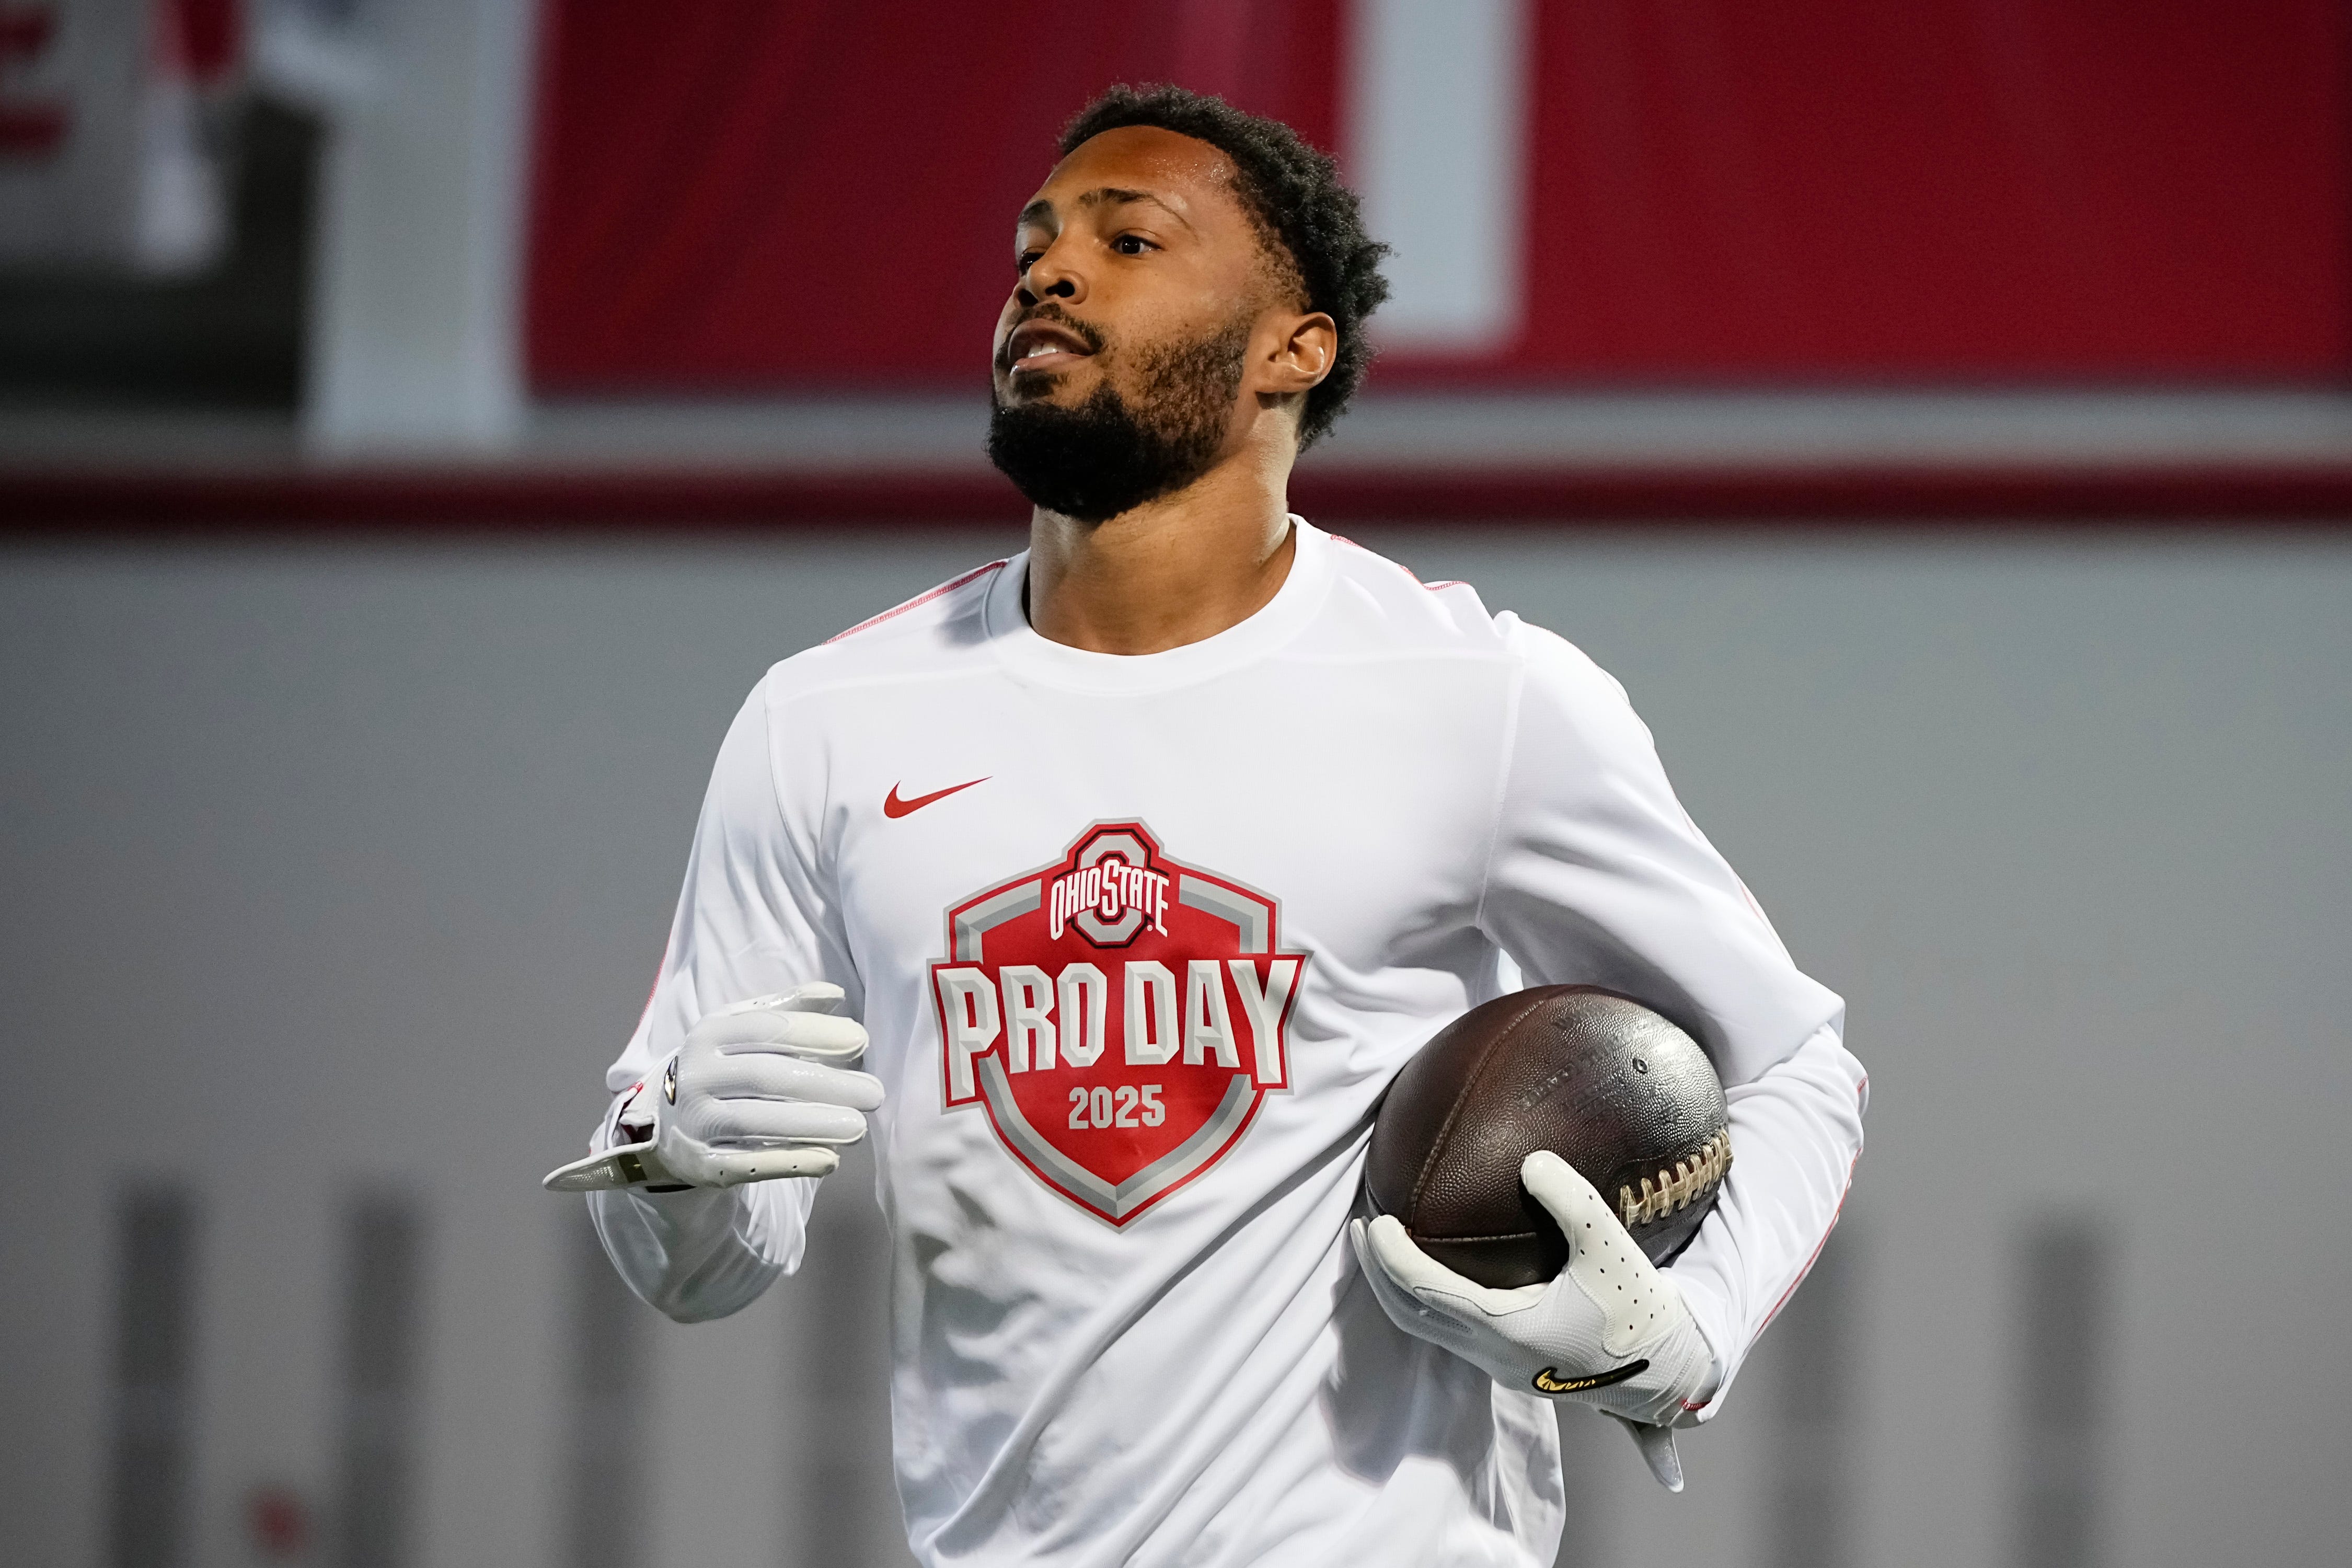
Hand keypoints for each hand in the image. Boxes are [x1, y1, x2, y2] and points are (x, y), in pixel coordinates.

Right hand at [543, 983, 882, 1190]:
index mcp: (710, 1034)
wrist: (668, 1121)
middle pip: (767, 1078)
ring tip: (859, 1127)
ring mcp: (696, 1123)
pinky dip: (791, 1163)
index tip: (861, 1041)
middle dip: (826, 1084)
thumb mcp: (745, 1030)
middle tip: (874, 1093)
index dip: (816, 1034)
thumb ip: (789, 1009)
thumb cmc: (726, 1066)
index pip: (768, 1030)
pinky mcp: (702, 1165)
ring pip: (756, 1123)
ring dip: (812, 1125)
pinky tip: (830, 1160)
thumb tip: (835, 994)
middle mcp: (697, 1076)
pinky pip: (748, 1165)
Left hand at [1350, 1149, 1719, 1490]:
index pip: (1425, 1291)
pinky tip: (1433, 1270)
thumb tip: (1532, 1160)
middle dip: (1378, 1272)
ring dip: (1398, 1288)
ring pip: (1426, 1328)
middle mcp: (1494, 1356)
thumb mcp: (1614, 1251)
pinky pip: (1450, 1331)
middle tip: (1362, 1225)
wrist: (1670, 1376)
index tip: (1373, 1219)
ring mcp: (1500, 1365)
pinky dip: (1427, 1300)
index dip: (1391, 1257)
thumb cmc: (1641, 1314)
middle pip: (1410, 1314)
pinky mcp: (1512, 1365)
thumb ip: (1574, 1203)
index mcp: (1509, 1330)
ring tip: (1383, 1245)